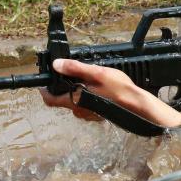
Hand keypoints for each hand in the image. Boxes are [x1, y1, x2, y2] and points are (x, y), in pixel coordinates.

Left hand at [40, 58, 180, 127]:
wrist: (137, 105)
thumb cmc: (118, 88)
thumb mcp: (97, 73)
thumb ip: (75, 69)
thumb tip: (57, 64)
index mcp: (74, 100)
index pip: (50, 100)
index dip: (43, 91)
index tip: (43, 83)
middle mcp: (79, 110)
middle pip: (63, 100)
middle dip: (64, 88)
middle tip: (70, 74)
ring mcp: (89, 115)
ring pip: (76, 102)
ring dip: (77, 92)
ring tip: (87, 80)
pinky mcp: (98, 115)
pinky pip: (87, 106)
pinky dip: (88, 97)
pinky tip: (98, 90)